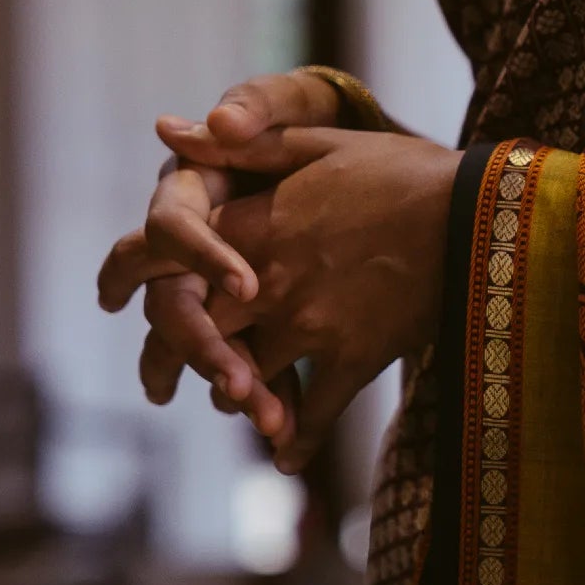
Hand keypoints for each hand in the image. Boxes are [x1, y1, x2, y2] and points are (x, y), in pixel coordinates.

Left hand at [112, 123, 460, 472]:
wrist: (478, 212)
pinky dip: (295, 441)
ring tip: (232, 404)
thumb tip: (166, 129)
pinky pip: (310, 416)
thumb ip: (244, 146)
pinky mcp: (352, 359)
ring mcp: (308, 325)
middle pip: (184, 331)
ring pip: (240, 379)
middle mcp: (268, 280)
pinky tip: (287, 455)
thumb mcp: (323, 142)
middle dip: (163, 359)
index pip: (160, 252)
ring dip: (231, 397)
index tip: (106, 295)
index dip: (121, 273)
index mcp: (256, 223)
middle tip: (156, 382)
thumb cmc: (403, 169)